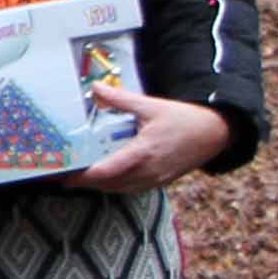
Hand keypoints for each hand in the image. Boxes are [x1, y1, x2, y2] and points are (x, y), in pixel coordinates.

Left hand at [70, 82, 229, 192]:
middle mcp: (147, 171)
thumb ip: (121, 99)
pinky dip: (115, 185)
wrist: (214, 133)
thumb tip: (97, 88)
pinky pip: (131, 189)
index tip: (63, 174)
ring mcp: (154, 180)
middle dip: (84, 181)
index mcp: (142, 153)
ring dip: (99, 185)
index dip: (82, 176)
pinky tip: (106, 175)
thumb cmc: (185, 120)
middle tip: (64, 174)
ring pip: (118, 189)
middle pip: (107, 184)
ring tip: (80, 175)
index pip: (105, 171)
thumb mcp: (151, 106)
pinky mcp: (159, 182)